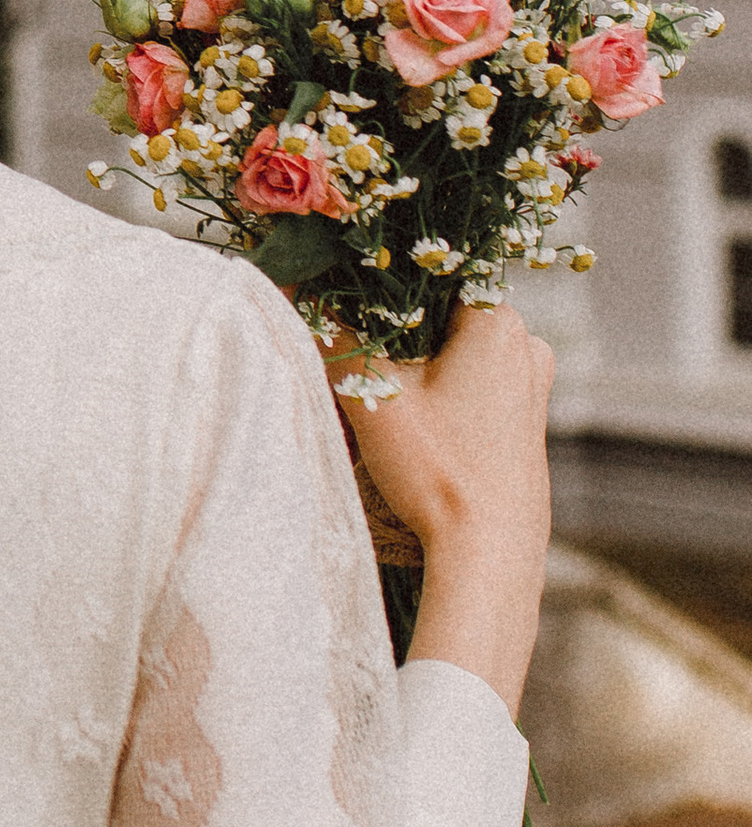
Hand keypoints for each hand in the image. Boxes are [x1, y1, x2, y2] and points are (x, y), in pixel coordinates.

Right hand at [346, 303, 553, 713]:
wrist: (491, 553)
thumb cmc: (438, 470)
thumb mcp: (373, 397)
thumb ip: (333, 336)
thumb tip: (291, 289)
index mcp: (498, 321)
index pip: (430, 274)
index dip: (380, 287)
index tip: (343, 303)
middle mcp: (526, 345)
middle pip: (441, 314)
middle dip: (396, 331)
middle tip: (356, 357)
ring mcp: (534, 386)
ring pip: (457, 351)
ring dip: (417, 364)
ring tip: (382, 395)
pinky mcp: (528, 422)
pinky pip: (476, 383)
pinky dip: (442, 390)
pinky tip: (416, 423)